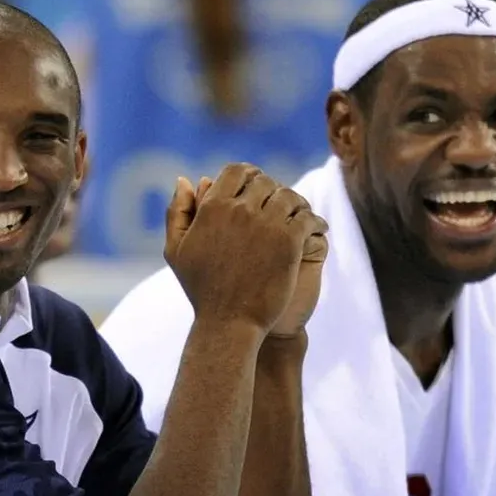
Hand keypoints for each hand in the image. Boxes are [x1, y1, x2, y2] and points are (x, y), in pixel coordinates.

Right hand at [164, 163, 328, 336]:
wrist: (228, 323)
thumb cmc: (201, 291)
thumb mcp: (177, 250)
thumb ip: (178, 211)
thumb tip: (185, 178)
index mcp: (213, 207)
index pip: (236, 171)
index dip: (249, 174)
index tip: (257, 185)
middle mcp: (240, 210)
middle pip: (266, 182)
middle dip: (274, 189)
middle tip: (282, 202)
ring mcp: (266, 224)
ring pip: (290, 197)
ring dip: (297, 203)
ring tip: (301, 215)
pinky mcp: (289, 242)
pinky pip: (308, 218)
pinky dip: (315, 221)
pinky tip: (318, 229)